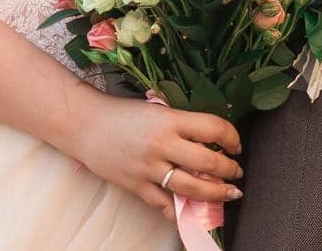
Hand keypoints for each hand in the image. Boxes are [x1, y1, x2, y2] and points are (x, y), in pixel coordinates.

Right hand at [68, 91, 245, 219]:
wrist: (84, 124)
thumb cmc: (122, 113)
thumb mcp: (158, 109)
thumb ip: (182, 122)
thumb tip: (211, 136)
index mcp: (170, 120)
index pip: (214, 128)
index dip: (232, 137)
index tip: (236, 145)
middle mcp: (162, 144)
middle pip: (207, 162)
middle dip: (229, 170)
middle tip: (237, 172)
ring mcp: (148, 168)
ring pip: (190, 187)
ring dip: (215, 193)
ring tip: (228, 193)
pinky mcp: (135, 185)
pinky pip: (162, 203)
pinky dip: (179, 211)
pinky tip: (192, 213)